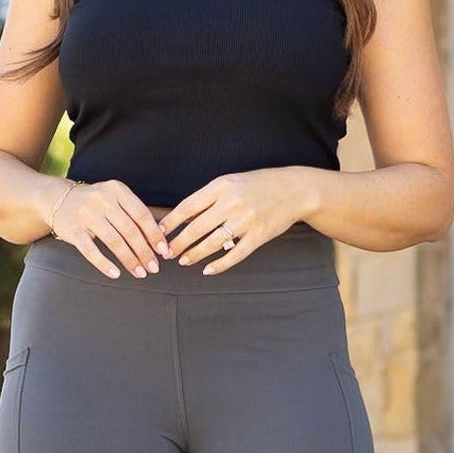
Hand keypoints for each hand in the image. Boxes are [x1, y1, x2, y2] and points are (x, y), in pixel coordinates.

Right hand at [46, 177, 170, 278]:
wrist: (58, 199)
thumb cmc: (96, 204)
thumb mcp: (115, 198)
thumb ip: (135, 213)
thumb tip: (160, 239)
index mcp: (117, 190)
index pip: (141, 215)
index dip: (154, 235)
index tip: (163, 251)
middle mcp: (102, 199)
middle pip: (129, 230)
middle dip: (144, 252)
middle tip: (154, 268)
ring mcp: (86, 214)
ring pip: (114, 241)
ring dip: (129, 260)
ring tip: (140, 273)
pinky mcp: (73, 230)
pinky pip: (91, 251)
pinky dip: (104, 264)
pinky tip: (115, 274)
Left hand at [159, 170, 309, 272]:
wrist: (294, 190)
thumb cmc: (257, 186)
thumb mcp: (230, 182)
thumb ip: (208, 198)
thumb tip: (180, 217)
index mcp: (221, 186)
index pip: (188, 207)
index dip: (171, 222)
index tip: (158, 233)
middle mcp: (232, 203)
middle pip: (196, 227)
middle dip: (178, 243)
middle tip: (167, 253)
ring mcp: (246, 221)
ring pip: (212, 243)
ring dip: (194, 254)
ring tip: (183, 261)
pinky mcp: (258, 236)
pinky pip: (234, 255)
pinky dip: (219, 265)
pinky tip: (207, 270)